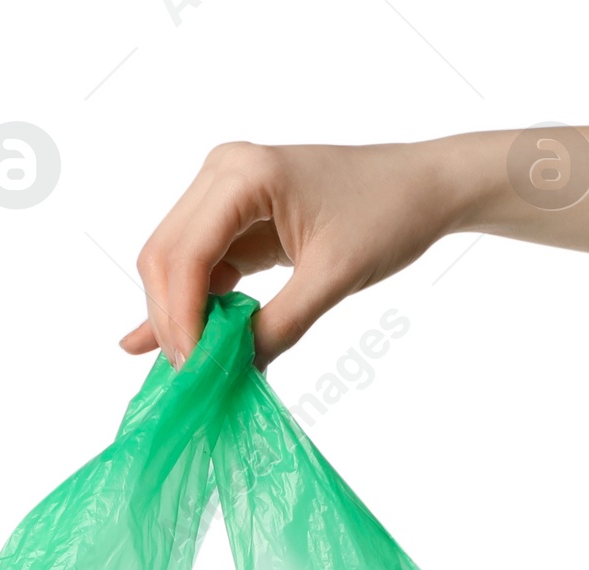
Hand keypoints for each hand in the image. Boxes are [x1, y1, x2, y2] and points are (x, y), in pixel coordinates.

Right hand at [121, 139, 465, 366]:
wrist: (423, 186)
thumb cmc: (388, 216)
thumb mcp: (332, 279)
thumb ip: (278, 326)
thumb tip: (233, 372)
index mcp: (243, 174)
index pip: (185, 255)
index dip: (181, 319)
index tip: (195, 372)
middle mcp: (222, 173)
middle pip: (164, 256)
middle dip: (171, 320)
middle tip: (191, 378)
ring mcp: (226, 193)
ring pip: (175, 264)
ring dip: (179, 316)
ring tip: (191, 370)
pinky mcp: (237, 217)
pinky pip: (201, 266)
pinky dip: (196, 306)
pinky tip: (176, 345)